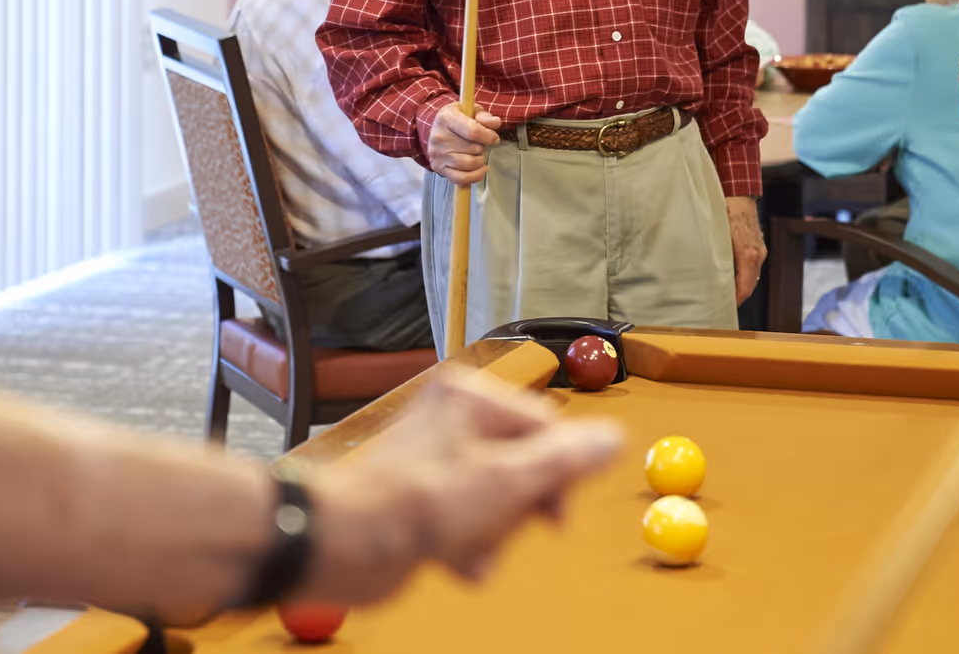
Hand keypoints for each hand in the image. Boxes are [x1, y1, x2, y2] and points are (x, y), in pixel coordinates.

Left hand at [299, 368, 621, 601]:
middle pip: (525, 464)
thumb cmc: (414, 502)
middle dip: (519, 508)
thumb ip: (565, 460)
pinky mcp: (426, 498)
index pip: (545, 425)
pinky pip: (470, 519)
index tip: (555, 511)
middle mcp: (454, 421)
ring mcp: (439, 460)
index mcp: (470, 398)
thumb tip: (613, 438)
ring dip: (493, 534)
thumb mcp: (508, 481)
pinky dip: (468, 544)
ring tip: (468, 545)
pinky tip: (452, 559)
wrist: (345, 542)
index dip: (557, 472)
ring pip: (500, 498)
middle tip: (504, 527)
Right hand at [426, 103, 502, 183]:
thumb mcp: (472, 111)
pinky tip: (480, 169)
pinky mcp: (437, 167)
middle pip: (473, 149)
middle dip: (483, 148)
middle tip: (479, 144)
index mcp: (446, 118)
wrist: (438, 128)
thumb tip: (495, 123)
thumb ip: (485, 117)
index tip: (494, 139)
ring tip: (477, 154)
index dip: (489, 137)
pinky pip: (461, 179)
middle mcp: (439, 136)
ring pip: (469, 164)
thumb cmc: (459, 118)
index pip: (473, 132)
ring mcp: (437, 154)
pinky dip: (475, 176)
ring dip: (480, 161)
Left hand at [725, 196, 764, 304]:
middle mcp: (757, 255)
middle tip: (722, 303)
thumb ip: (716, 257)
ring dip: (741, 285)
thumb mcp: (717, 236)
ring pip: (752, 276)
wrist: (739, 196)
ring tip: (725, 291)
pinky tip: (732, 275)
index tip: (725, 308)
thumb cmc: (725, 214)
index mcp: (747, 255)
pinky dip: (744, 275)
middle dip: (738, 296)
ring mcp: (760, 251)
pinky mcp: (759, 247)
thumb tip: (706, 275)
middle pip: (750, 285)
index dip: (736, 300)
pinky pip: (753, 267)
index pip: (745, 287)